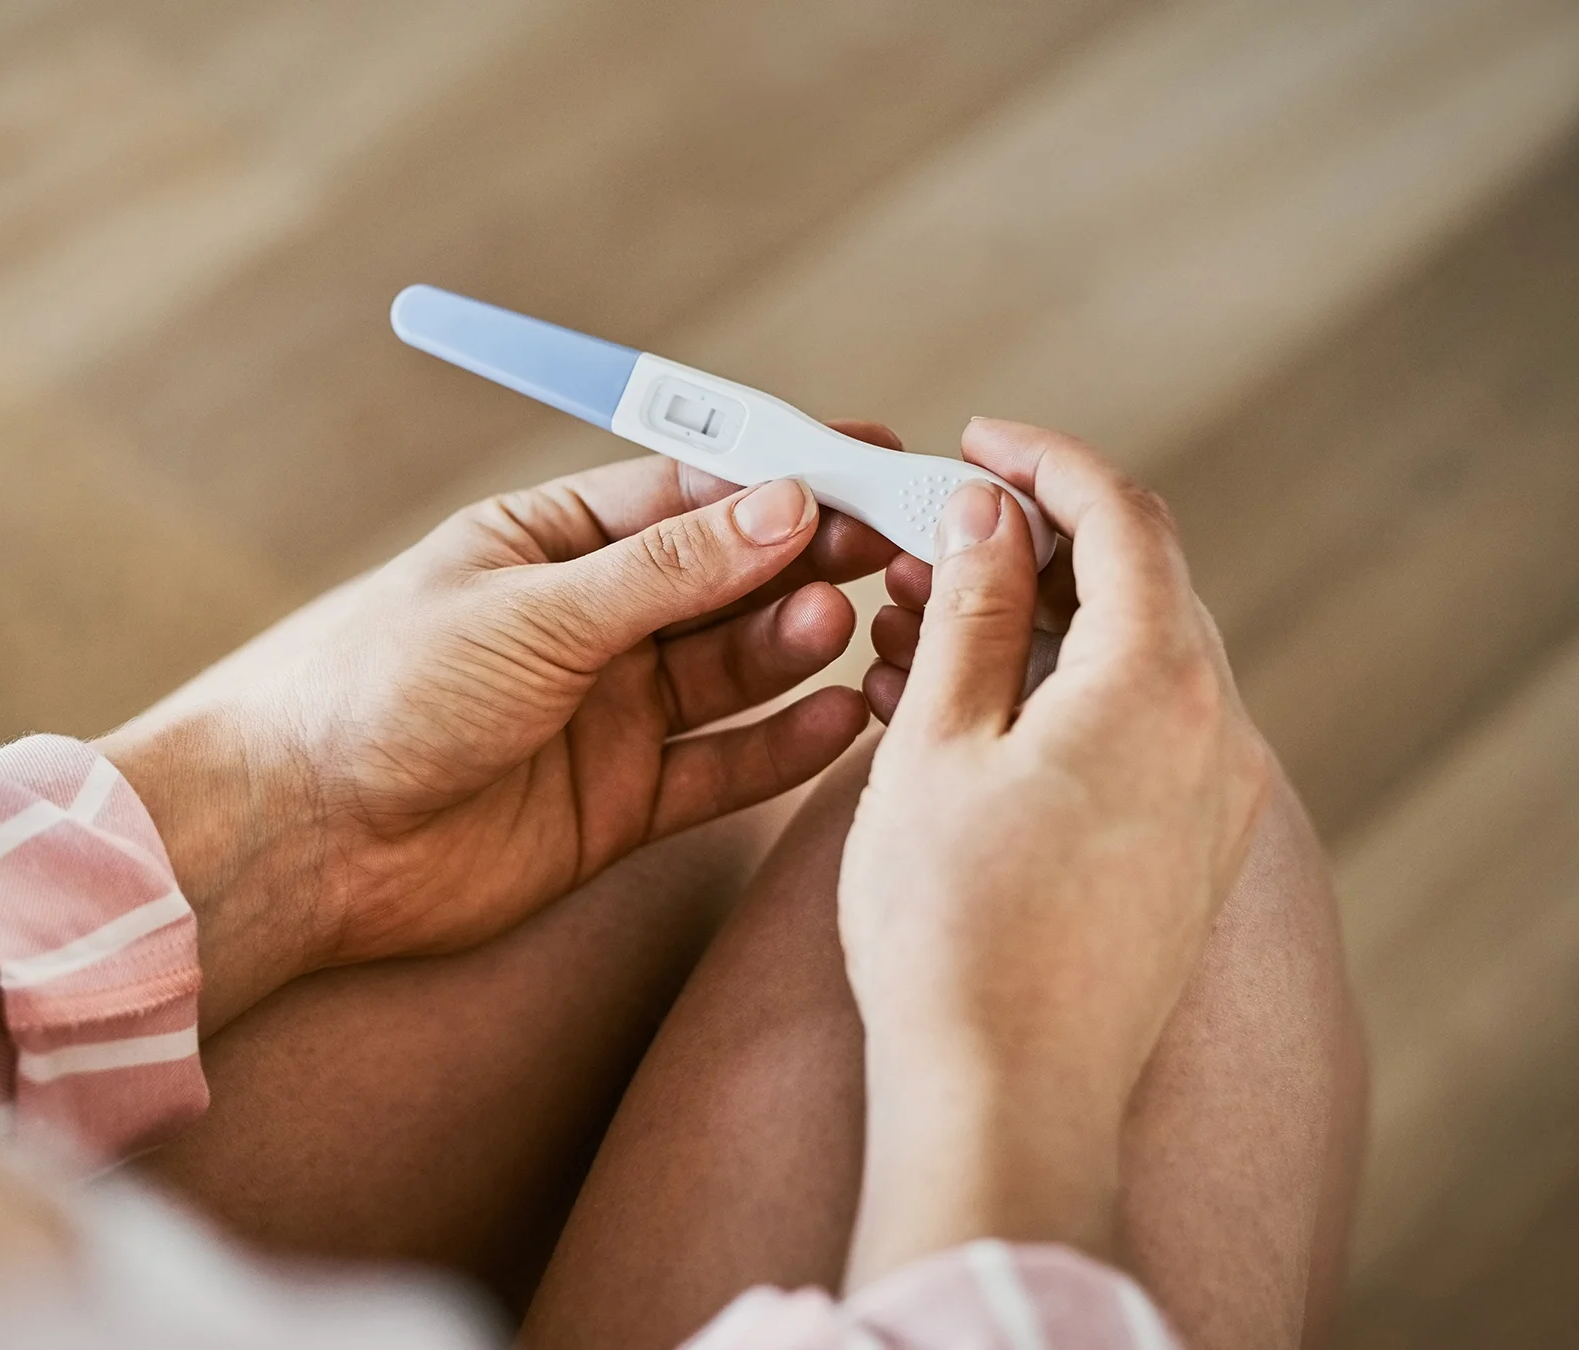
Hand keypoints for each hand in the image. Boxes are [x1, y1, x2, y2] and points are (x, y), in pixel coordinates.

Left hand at [102, 430, 904, 1031]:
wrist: (298, 837)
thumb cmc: (379, 690)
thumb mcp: (527, 611)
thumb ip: (663, 571)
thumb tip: (782, 504)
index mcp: (550, 542)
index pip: (691, 493)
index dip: (782, 479)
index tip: (874, 467)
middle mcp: (588, 624)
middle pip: (728, 580)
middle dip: (809, 561)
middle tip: (890, 551)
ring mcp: (606, 716)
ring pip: (734, 673)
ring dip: (796, 646)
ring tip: (844, 626)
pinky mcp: (617, 807)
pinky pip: (722, 770)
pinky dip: (783, 748)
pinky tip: (841, 719)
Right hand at [836, 418, 1271, 1283]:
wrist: (1006, 1096)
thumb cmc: (952, 926)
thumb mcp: (935, 741)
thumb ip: (968, 610)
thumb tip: (982, 516)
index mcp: (1157, 683)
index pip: (1123, 517)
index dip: (1044, 461)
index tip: (974, 444)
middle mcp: (1211, 731)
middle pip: (1135, 585)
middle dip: (1024, 548)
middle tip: (918, 547)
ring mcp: (1210, 799)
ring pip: (1127, 662)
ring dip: (1030, 627)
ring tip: (911, 634)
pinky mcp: (1187, 855)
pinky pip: (1131, 734)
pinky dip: (1052, 698)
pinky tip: (957, 718)